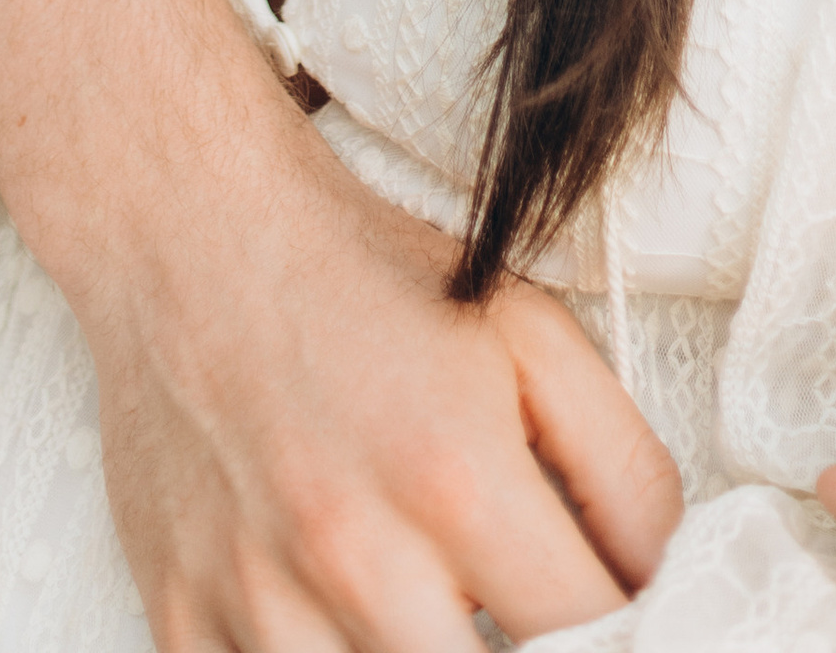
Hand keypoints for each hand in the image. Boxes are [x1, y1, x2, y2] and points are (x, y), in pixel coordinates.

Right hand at [80, 119, 681, 646]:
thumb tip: (657, 587)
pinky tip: (333, 614)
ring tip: (418, 606)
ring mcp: (255, 598)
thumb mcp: (529, 331)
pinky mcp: (178, 616)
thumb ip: (624, 469)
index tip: (598, 604)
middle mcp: (352, 553)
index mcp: (453, 477)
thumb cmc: (358, 275)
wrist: (187, 224)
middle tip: (501, 606)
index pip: (583, 637)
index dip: (612, 629)